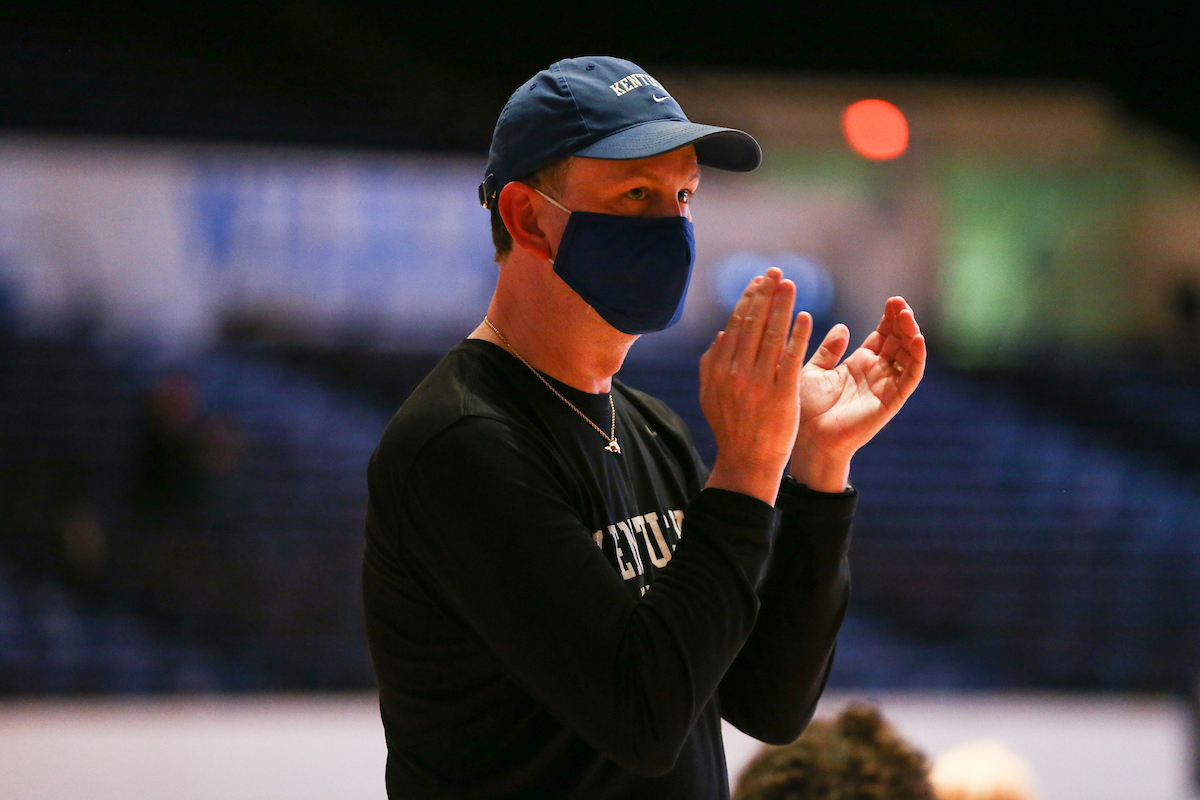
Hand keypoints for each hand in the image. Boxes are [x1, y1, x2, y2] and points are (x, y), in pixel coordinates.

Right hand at [700, 268, 812, 505]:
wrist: (747, 462)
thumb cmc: (731, 427)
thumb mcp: (710, 395)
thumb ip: (712, 364)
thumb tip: (722, 333)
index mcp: (718, 369)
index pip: (735, 324)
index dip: (749, 299)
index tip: (760, 280)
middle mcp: (736, 372)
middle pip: (753, 324)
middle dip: (765, 294)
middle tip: (776, 272)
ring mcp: (759, 383)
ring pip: (772, 335)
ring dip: (781, 306)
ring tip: (790, 284)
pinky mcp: (782, 394)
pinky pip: (791, 357)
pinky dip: (797, 334)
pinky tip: (804, 317)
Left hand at [789, 297, 926, 491]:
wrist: (808, 439)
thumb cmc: (806, 409)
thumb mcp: (814, 371)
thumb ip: (829, 350)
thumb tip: (843, 327)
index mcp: (858, 365)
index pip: (882, 336)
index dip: (889, 318)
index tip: (892, 300)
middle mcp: (876, 373)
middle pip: (898, 342)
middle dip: (902, 321)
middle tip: (900, 302)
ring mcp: (885, 386)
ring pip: (907, 356)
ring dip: (911, 334)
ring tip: (907, 315)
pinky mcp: (891, 400)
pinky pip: (909, 377)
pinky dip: (916, 358)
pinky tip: (917, 339)